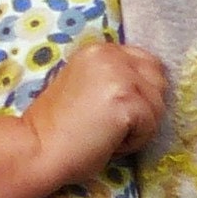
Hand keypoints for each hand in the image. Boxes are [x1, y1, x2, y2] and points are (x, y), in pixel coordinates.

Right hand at [23, 40, 169, 189]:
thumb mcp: (86, 86)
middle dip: (145, 107)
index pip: (147, 63)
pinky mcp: (126, 101)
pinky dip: (134, 142)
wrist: (37, 147)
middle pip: (159, 81)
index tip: (119, 111)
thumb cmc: (58, 128)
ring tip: (106, 134)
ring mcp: (120, 76)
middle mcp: (111, 55)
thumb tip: (147, 89)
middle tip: (113, 125)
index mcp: (100, 50)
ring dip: (139, 127)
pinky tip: (109, 143)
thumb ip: (113, 78)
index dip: (141, 91)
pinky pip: (150, 126)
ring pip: (158, 106)